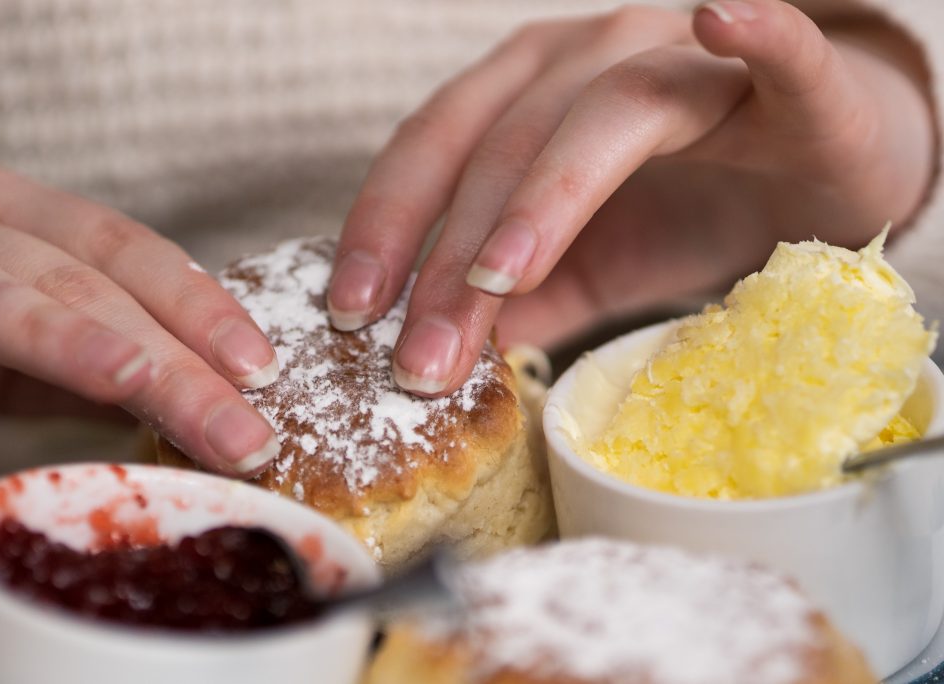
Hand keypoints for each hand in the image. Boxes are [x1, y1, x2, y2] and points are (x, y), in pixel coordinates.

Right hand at [0, 167, 280, 476]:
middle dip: (196, 360)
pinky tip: (116, 375)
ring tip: (215, 416)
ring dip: (151, 361)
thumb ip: (91, 375)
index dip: (207, 311)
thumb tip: (189, 415)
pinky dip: (53, 340)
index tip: (269, 372)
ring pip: (67, 290)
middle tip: (256, 436)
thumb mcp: (9, 366)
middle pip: (117, 281)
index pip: (137, 258)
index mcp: (28, 224)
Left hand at [330, 0, 934, 395]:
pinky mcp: (785, 80)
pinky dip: (756, 33)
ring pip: (602, 112)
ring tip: (496, 279)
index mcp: (532, 98)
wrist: (821, 172)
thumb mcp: (589, 273)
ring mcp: (687, 59)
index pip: (437, 153)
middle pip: (500, 144)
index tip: (350, 316)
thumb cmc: (696, 211)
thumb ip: (521, 304)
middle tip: (421, 355)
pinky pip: (776, 47)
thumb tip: (444, 360)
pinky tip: (723, 18)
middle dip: (450, 255)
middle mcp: (593, 60)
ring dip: (543, 196)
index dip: (385, 227)